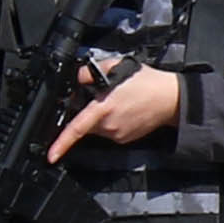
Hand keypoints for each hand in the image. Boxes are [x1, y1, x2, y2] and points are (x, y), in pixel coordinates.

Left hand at [47, 63, 183, 158]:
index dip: (61, 143)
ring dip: (101, 117)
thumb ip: (91, 71)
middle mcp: (109, 125)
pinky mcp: (125, 139)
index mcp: (104, 108)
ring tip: (119, 102)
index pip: (77, 129)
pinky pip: (109, 131)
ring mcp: (117, 134)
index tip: (50, 156)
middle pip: (85, 123)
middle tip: (103, 98)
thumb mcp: (117, 66)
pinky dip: (112, 121)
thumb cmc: (148, 83)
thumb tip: (78, 78)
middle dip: (87, 112)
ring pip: (97, 127)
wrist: (172, 100)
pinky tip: (125, 110)